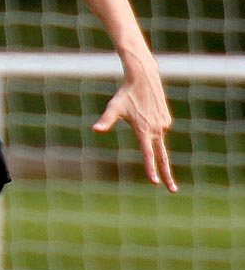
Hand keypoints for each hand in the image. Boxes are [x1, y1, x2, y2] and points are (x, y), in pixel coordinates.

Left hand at [93, 73, 177, 191]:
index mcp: (144, 130)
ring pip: (158, 142)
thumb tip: (95, 129)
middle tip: (172, 190)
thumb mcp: (114, 107)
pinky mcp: (166, 121)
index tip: (154, 182)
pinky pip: (158, 132)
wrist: (144, 78)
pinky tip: (144, 115)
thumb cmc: (125, 94)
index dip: (151, 169)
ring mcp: (163, 125)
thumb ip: (106, 121)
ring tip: (139, 113)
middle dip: (167, 175)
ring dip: (151, 142)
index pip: (148, 154)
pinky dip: (151, 132)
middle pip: (163, 157)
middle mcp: (157, 129)